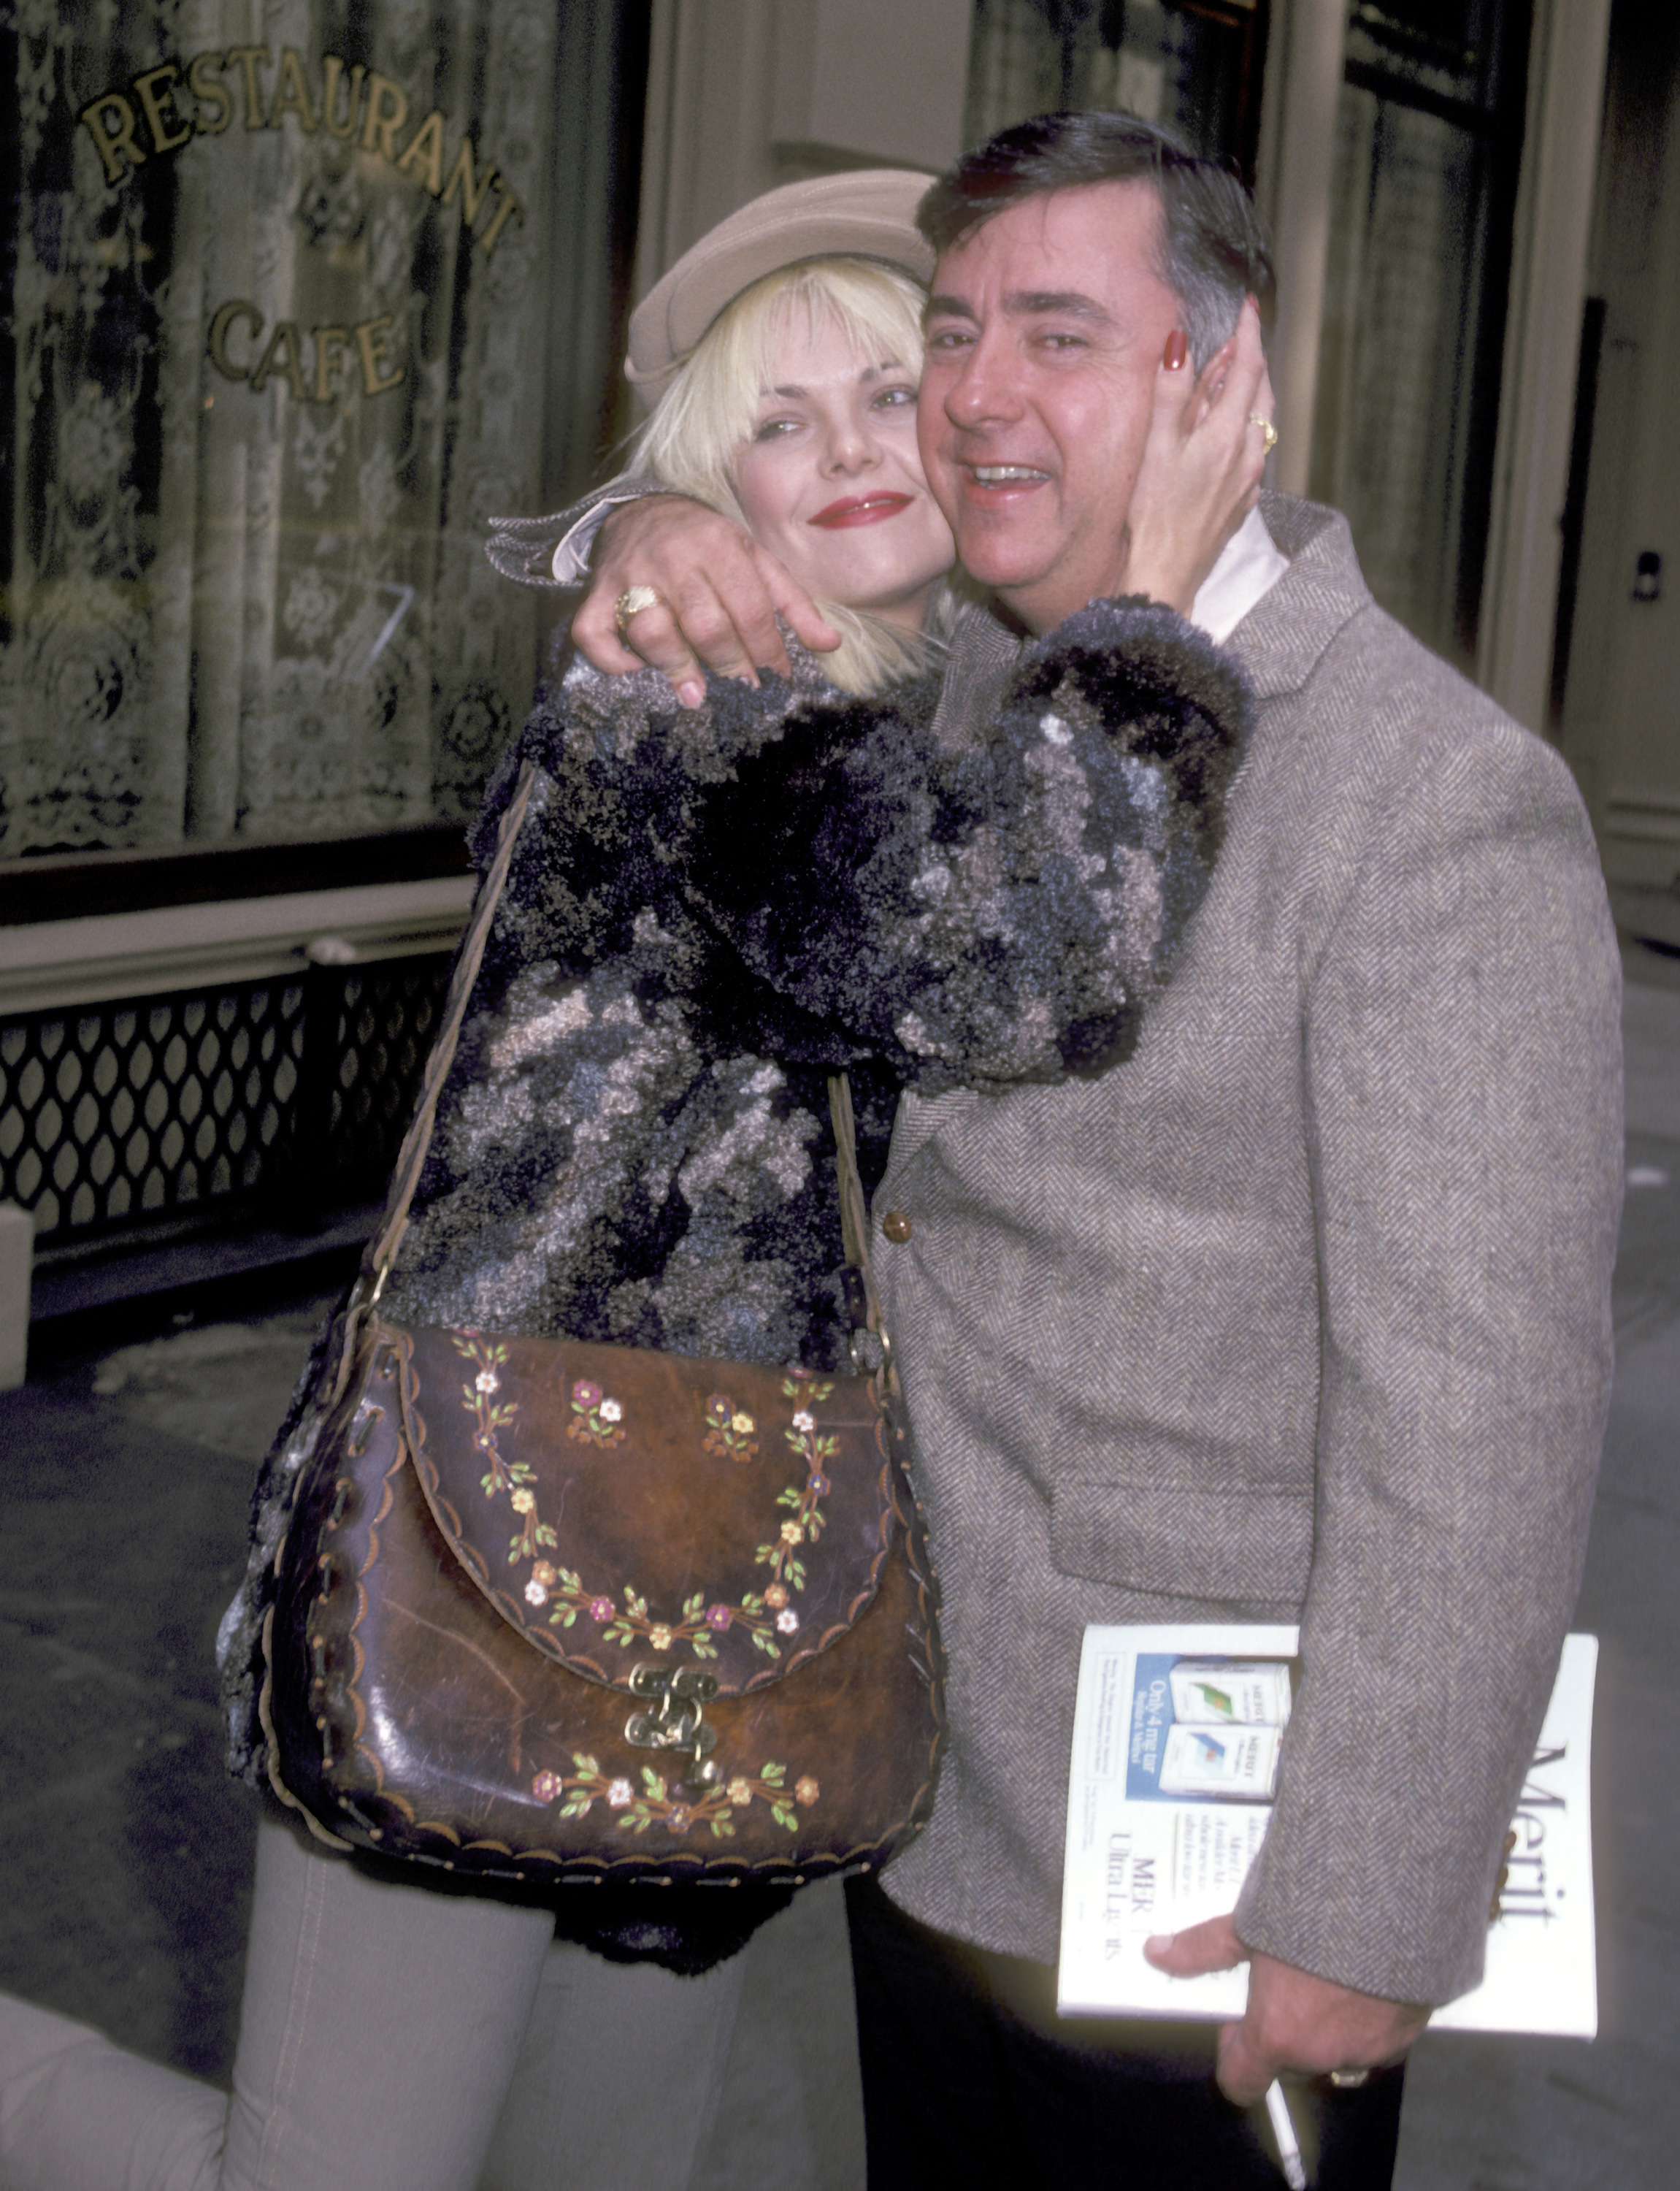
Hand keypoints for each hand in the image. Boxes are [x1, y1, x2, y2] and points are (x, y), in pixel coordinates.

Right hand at [570, 495, 840, 704]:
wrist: (643, 510)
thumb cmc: (709, 544)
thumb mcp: (755, 559)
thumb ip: (792, 602)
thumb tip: (829, 645)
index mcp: (718, 545)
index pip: (750, 609)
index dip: (768, 650)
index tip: (776, 674)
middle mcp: (673, 558)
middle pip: (705, 626)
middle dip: (730, 664)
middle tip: (742, 686)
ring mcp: (630, 577)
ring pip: (651, 631)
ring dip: (675, 668)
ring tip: (696, 693)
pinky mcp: (597, 594)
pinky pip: (593, 635)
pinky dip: (613, 660)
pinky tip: (637, 668)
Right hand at [1119, 298, 1272, 615]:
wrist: (1167, 573)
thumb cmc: (1155, 515)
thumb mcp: (1156, 447)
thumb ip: (1171, 392)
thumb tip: (1181, 343)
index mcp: (1226, 435)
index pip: (1248, 368)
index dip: (1248, 333)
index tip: (1247, 306)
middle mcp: (1247, 454)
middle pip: (1262, 392)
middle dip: (1254, 359)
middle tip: (1240, 337)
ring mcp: (1248, 479)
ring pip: (1260, 421)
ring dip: (1250, 393)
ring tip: (1232, 378)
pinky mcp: (1242, 501)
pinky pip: (1253, 450)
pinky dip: (1244, 426)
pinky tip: (1226, 432)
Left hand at [1144, 1914, 1428, 2107]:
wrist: (1393, 1899)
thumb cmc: (1312, 1911)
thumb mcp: (1248, 1924)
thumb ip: (1204, 1948)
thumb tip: (1155, 1952)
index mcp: (1277, 2035)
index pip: (1241, 2081)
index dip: (1232, 2058)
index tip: (1234, 2026)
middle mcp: (1322, 2055)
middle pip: (1289, 2063)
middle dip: (1282, 2034)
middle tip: (1282, 1986)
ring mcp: (1368, 2050)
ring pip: (1335, 2054)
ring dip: (1327, 2030)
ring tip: (1325, 1978)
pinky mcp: (1406, 2035)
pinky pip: (1378, 2041)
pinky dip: (1369, 2020)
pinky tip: (1366, 1979)